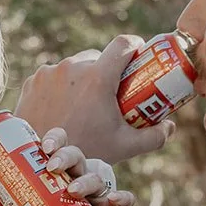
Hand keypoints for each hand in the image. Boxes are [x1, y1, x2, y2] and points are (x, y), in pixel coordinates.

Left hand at [0, 127, 135, 205]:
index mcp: (57, 170)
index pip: (57, 145)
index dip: (53, 140)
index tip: (43, 147)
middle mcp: (78, 174)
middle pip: (76, 155)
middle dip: (65, 157)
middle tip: (52, 167)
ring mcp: (96, 191)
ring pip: (96, 176)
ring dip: (86, 180)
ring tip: (72, 190)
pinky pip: (121, 201)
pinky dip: (121, 200)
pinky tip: (116, 201)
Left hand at [13, 35, 177, 165]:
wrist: (38, 162)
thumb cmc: (83, 152)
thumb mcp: (124, 147)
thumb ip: (153, 137)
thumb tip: (170, 127)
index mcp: (98, 78)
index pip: (123, 44)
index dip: (134, 46)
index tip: (139, 55)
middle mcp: (73, 67)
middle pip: (98, 56)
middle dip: (107, 70)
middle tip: (112, 92)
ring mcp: (50, 72)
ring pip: (74, 66)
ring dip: (83, 78)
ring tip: (85, 105)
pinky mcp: (34, 80)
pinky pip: (54, 75)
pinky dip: (62, 86)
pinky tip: (64, 107)